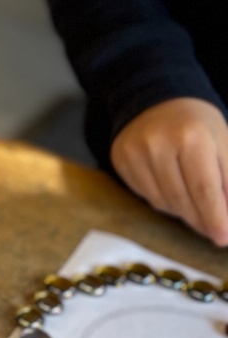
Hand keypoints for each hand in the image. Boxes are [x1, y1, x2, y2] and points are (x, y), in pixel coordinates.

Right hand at [110, 97, 227, 246]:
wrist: (158, 99)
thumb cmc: (198, 124)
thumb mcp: (223, 144)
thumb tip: (227, 219)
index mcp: (192, 137)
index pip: (204, 190)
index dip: (215, 218)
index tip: (223, 238)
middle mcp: (158, 144)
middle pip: (182, 200)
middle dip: (201, 220)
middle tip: (214, 231)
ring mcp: (135, 152)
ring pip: (163, 202)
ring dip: (183, 212)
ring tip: (196, 209)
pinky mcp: (120, 159)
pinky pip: (146, 195)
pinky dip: (164, 201)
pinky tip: (174, 192)